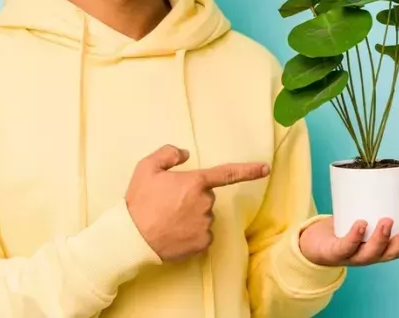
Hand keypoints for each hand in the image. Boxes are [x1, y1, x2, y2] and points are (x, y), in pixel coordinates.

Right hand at [125, 144, 269, 261]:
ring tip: (168, 220)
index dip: (249, 170)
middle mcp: (205, 203)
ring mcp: (205, 224)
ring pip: (204, 216)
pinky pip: (202, 234)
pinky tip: (174, 232)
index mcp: (195, 182)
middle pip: (206, 197)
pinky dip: (192, 233)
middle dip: (192, 197)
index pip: (227, 173)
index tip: (266, 168)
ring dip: (191, 216)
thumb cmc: (139, 202)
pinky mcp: (202, 243)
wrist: (133, 238)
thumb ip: (167, 154)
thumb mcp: (146, 168)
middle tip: (169, 203)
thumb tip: (185, 154)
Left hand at [299, 201, 398, 266]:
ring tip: (387, 221)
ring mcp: (354, 256)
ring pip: (372, 252)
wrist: (315, 244)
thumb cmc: (346, 229)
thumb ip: (390, 211)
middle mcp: (372, 255)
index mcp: (384, 248)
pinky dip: (354, 236)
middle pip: (393, 252)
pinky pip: (346, 246)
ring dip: (382, 238)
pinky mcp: (336, 252)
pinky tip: (360, 224)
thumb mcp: (370, 219)